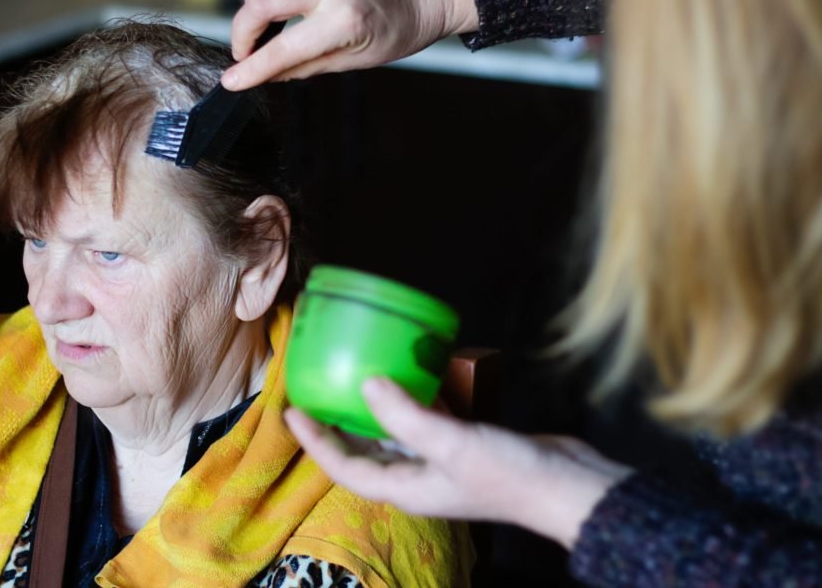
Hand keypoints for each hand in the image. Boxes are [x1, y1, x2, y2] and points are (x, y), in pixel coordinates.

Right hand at [221, 0, 476, 90]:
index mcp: (344, 21)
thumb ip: (303, 67)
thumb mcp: (353, 61)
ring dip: (251, 0)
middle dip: (242, 31)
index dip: (252, 68)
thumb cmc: (396, 30)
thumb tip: (263, 74)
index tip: (231, 80)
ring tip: (259, 22)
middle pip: (262, 2)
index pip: (283, 48)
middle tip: (244, 50)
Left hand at [284, 377, 632, 548]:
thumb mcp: (451, 443)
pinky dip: (410, 400)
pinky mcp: (462, 444)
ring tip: (351, 378)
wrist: (568, 486)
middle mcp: (416, 478)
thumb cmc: (507, 473)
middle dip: (335, 425)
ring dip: (370, 410)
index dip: (315, 441)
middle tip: (315, 391)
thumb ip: (406, 415)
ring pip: (391, 435)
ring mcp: (440, 462)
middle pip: (362, 452)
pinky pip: (422, 421)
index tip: (292, 411)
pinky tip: (409, 372)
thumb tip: (366, 384)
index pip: (344, 467)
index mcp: (405, 488)